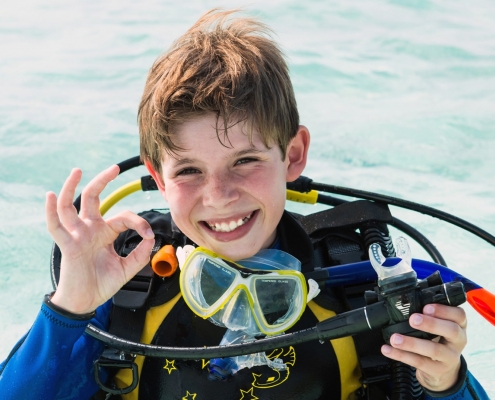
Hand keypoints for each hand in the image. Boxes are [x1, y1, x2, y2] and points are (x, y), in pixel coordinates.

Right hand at [47, 166, 154, 313]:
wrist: (86, 302)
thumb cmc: (102, 284)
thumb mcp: (127, 268)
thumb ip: (141, 254)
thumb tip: (151, 238)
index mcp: (105, 232)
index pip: (123, 216)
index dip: (138, 222)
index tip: (148, 234)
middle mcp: (90, 229)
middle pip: (93, 198)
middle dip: (103, 180)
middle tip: (115, 167)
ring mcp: (77, 235)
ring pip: (71, 205)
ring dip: (72, 187)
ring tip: (77, 170)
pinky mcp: (67, 245)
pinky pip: (55, 226)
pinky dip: (51, 211)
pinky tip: (50, 196)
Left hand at [381, 304, 466, 391]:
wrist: (445, 370)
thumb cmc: (439, 340)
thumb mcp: (441, 326)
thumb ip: (430, 316)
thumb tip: (405, 305)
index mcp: (459, 325)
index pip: (460, 315)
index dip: (444, 310)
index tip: (426, 307)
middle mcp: (458, 341)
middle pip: (451, 331)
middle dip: (431, 324)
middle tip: (413, 320)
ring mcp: (450, 357)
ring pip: (434, 350)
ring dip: (412, 343)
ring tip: (395, 339)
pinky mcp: (438, 370)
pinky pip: (419, 362)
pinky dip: (401, 355)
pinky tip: (388, 350)